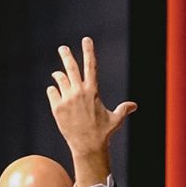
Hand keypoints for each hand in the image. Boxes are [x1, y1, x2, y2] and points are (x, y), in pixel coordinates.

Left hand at [46, 36, 136, 185]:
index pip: (91, 65)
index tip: (86, 39)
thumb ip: (123, 109)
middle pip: (70, 67)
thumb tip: (134, 106)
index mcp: (93, 90)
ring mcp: (66, 99)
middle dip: (66, 55)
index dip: (88, 50)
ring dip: (58, 75)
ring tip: (57, 75)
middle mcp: (79, 92)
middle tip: (62, 48)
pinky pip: (52, 92)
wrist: (87, 146)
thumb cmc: (103, 133)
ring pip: (59, 79)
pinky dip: (53, 90)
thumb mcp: (115, 119)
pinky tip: (54, 91)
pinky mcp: (57, 108)